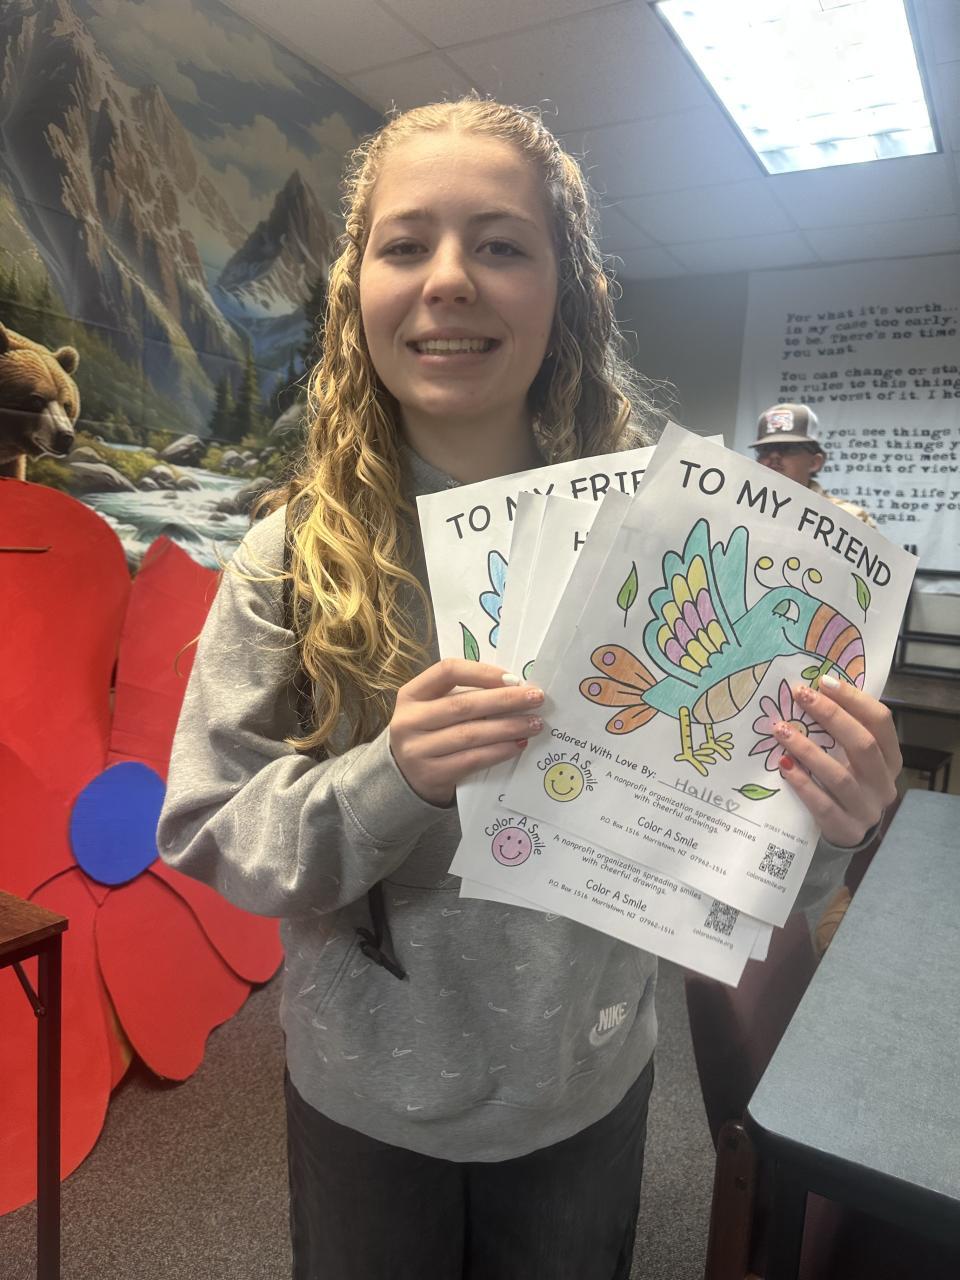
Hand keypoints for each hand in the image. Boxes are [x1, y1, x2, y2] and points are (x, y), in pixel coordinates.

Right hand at [389, 658, 544, 805]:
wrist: (405, 779)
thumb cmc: (429, 735)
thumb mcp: (433, 710)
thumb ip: (462, 696)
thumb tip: (514, 688)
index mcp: (411, 694)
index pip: (447, 671)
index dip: (482, 672)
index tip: (513, 678)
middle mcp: (409, 720)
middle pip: (463, 705)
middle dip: (505, 700)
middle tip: (536, 698)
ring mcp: (417, 750)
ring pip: (470, 734)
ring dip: (508, 727)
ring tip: (534, 723)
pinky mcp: (431, 774)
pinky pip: (472, 759)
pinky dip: (498, 751)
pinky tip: (517, 745)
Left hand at [772, 675, 900, 847]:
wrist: (849, 834)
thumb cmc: (849, 783)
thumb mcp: (855, 758)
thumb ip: (844, 730)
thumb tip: (814, 690)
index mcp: (891, 758)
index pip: (880, 721)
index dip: (854, 699)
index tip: (823, 681)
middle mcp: (884, 783)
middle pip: (862, 744)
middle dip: (830, 716)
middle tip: (801, 695)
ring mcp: (867, 809)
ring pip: (839, 776)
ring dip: (808, 750)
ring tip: (781, 730)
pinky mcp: (847, 829)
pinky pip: (823, 805)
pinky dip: (803, 784)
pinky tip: (784, 766)